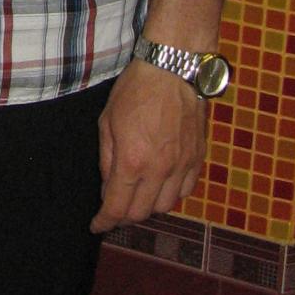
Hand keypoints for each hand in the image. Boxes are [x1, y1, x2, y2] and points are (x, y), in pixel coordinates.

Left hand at [91, 59, 206, 232]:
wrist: (172, 69)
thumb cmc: (135, 90)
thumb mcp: (107, 121)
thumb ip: (107, 159)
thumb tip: (109, 186)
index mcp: (132, 161)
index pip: (117, 207)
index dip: (105, 221)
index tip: (97, 225)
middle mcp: (160, 169)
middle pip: (142, 212)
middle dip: (124, 215)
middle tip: (114, 207)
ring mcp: (182, 165)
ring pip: (166, 206)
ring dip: (148, 206)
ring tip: (137, 193)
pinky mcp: (197, 158)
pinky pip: (186, 190)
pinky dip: (171, 194)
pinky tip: (160, 184)